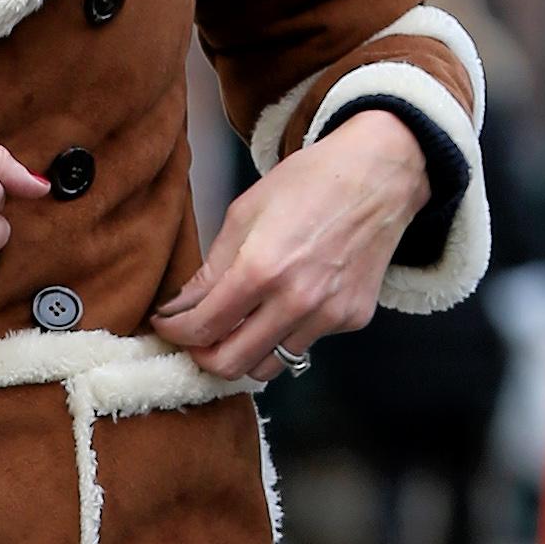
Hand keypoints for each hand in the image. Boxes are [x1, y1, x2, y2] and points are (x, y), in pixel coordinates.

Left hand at [148, 110, 429, 379]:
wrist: (378, 177)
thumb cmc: (307, 183)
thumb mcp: (244, 214)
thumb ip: (212, 269)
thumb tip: (181, 307)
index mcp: (261, 269)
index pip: (202, 328)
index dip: (174, 333)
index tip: (166, 326)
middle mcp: (296, 301)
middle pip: (231, 364)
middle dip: (202, 357)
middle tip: (193, 340)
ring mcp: (328, 315)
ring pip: (269, 366)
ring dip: (244, 353)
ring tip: (235, 329)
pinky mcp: (353, 319)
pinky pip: (305, 345)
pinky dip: (285, 335)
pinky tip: (283, 307)